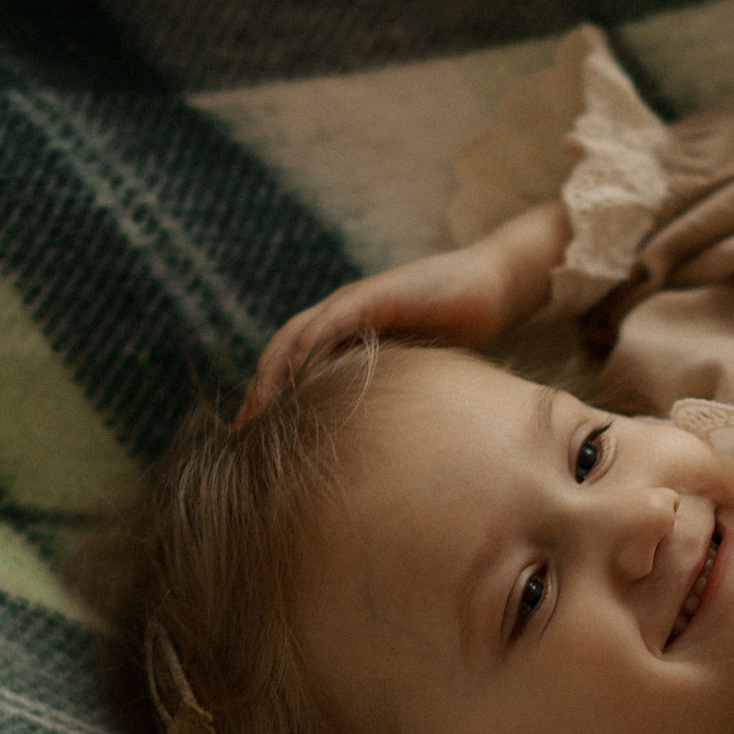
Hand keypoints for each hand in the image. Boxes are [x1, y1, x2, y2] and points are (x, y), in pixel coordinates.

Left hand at [238, 201, 570, 421]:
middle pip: (283, 352)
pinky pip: (330, 322)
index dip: (271, 398)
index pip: (294, 366)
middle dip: (260, 390)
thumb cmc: (460, 329)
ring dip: (272, 372)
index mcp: (348, 336)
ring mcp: (354, 303)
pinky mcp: (372, 296)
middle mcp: (341, 317)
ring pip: (296, 336)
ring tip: (258, 409)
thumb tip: (376, 445)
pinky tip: (296, 373)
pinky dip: (308, 347)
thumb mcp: (415, 372)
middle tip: (240, 432)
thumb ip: (387, 394)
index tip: (255, 438)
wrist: (493, 288)